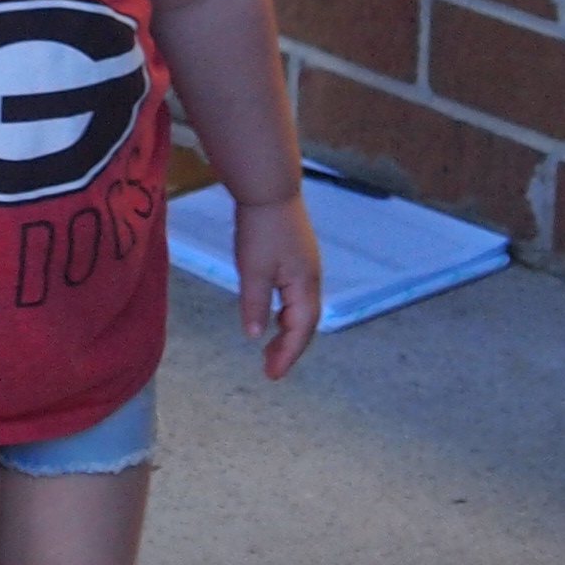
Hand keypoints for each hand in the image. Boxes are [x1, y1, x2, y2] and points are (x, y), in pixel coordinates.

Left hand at [231, 190, 322, 381]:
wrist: (269, 188)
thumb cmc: (260, 229)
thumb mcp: (253, 270)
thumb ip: (255, 304)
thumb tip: (255, 336)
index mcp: (304, 285)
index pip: (301, 330)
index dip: (287, 355)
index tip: (272, 375)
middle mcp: (311, 279)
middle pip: (306, 323)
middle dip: (289, 348)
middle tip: (270, 369)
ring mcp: (306, 267)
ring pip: (302, 309)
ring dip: (288, 332)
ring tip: (270, 349)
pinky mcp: (298, 257)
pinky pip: (297, 296)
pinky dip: (287, 313)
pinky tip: (273, 315)